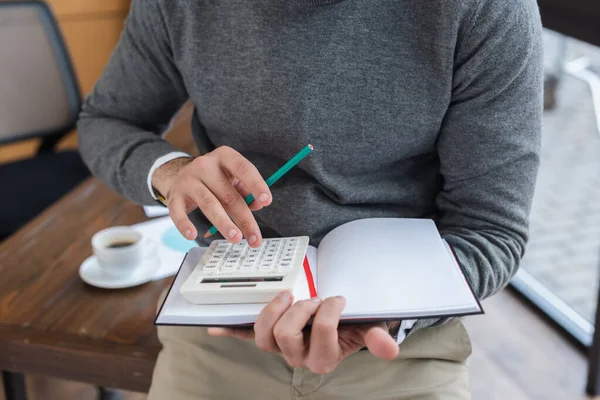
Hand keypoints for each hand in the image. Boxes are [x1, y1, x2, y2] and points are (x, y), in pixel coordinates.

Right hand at [151, 147, 271, 245]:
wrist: (178, 175)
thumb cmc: (214, 179)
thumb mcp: (232, 178)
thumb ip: (246, 191)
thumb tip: (258, 204)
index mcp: (224, 157)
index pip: (243, 168)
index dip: (256, 184)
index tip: (267, 200)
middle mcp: (205, 165)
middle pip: (229, 194)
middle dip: (244, 219)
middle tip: (255, 238)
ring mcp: (188, 180)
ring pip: (209, 204)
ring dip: (224, 223)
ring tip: (236, 238)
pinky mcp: (174, 196)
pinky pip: (178, 212)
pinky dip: (185, 224)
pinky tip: (193, 235)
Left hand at [208, 293, 399, 373]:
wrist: (341, 324)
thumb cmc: (353, 324)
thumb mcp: (368, 327)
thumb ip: (376, 337)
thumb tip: (389, 348)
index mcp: (324, 358)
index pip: (321, 333)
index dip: (328, 311)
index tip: (338, 298)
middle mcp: (299, 357)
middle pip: (286, 335)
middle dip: (300, 310)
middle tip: (313, 297)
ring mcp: (281, 347)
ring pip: (264, 337)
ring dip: (271, 312)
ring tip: (286, 296)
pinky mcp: (269, 335)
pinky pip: (247, 335)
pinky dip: (231, 331)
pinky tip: (215, 327)